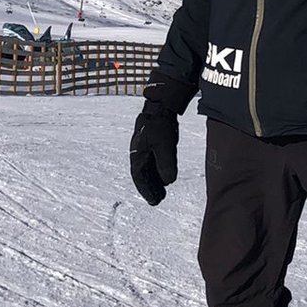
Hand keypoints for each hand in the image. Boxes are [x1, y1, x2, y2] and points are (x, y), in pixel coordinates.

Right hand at [128, 75, 194, 205]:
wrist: (160, 104)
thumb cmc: (160, 124)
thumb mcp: (166, 146)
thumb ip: (166, 164)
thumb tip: (168, 181)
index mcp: (137, 154)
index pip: (140, 177)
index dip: (146, 190)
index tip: (154, 201)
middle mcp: (138, 152)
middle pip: (142, 175)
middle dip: (149, 188)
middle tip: (157, 201)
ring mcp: (143, 147)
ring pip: (147, 169)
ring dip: (153, 181)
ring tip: (161, 193)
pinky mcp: (150, 143)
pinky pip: (151, 162)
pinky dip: (155, 171)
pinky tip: (163, 176)